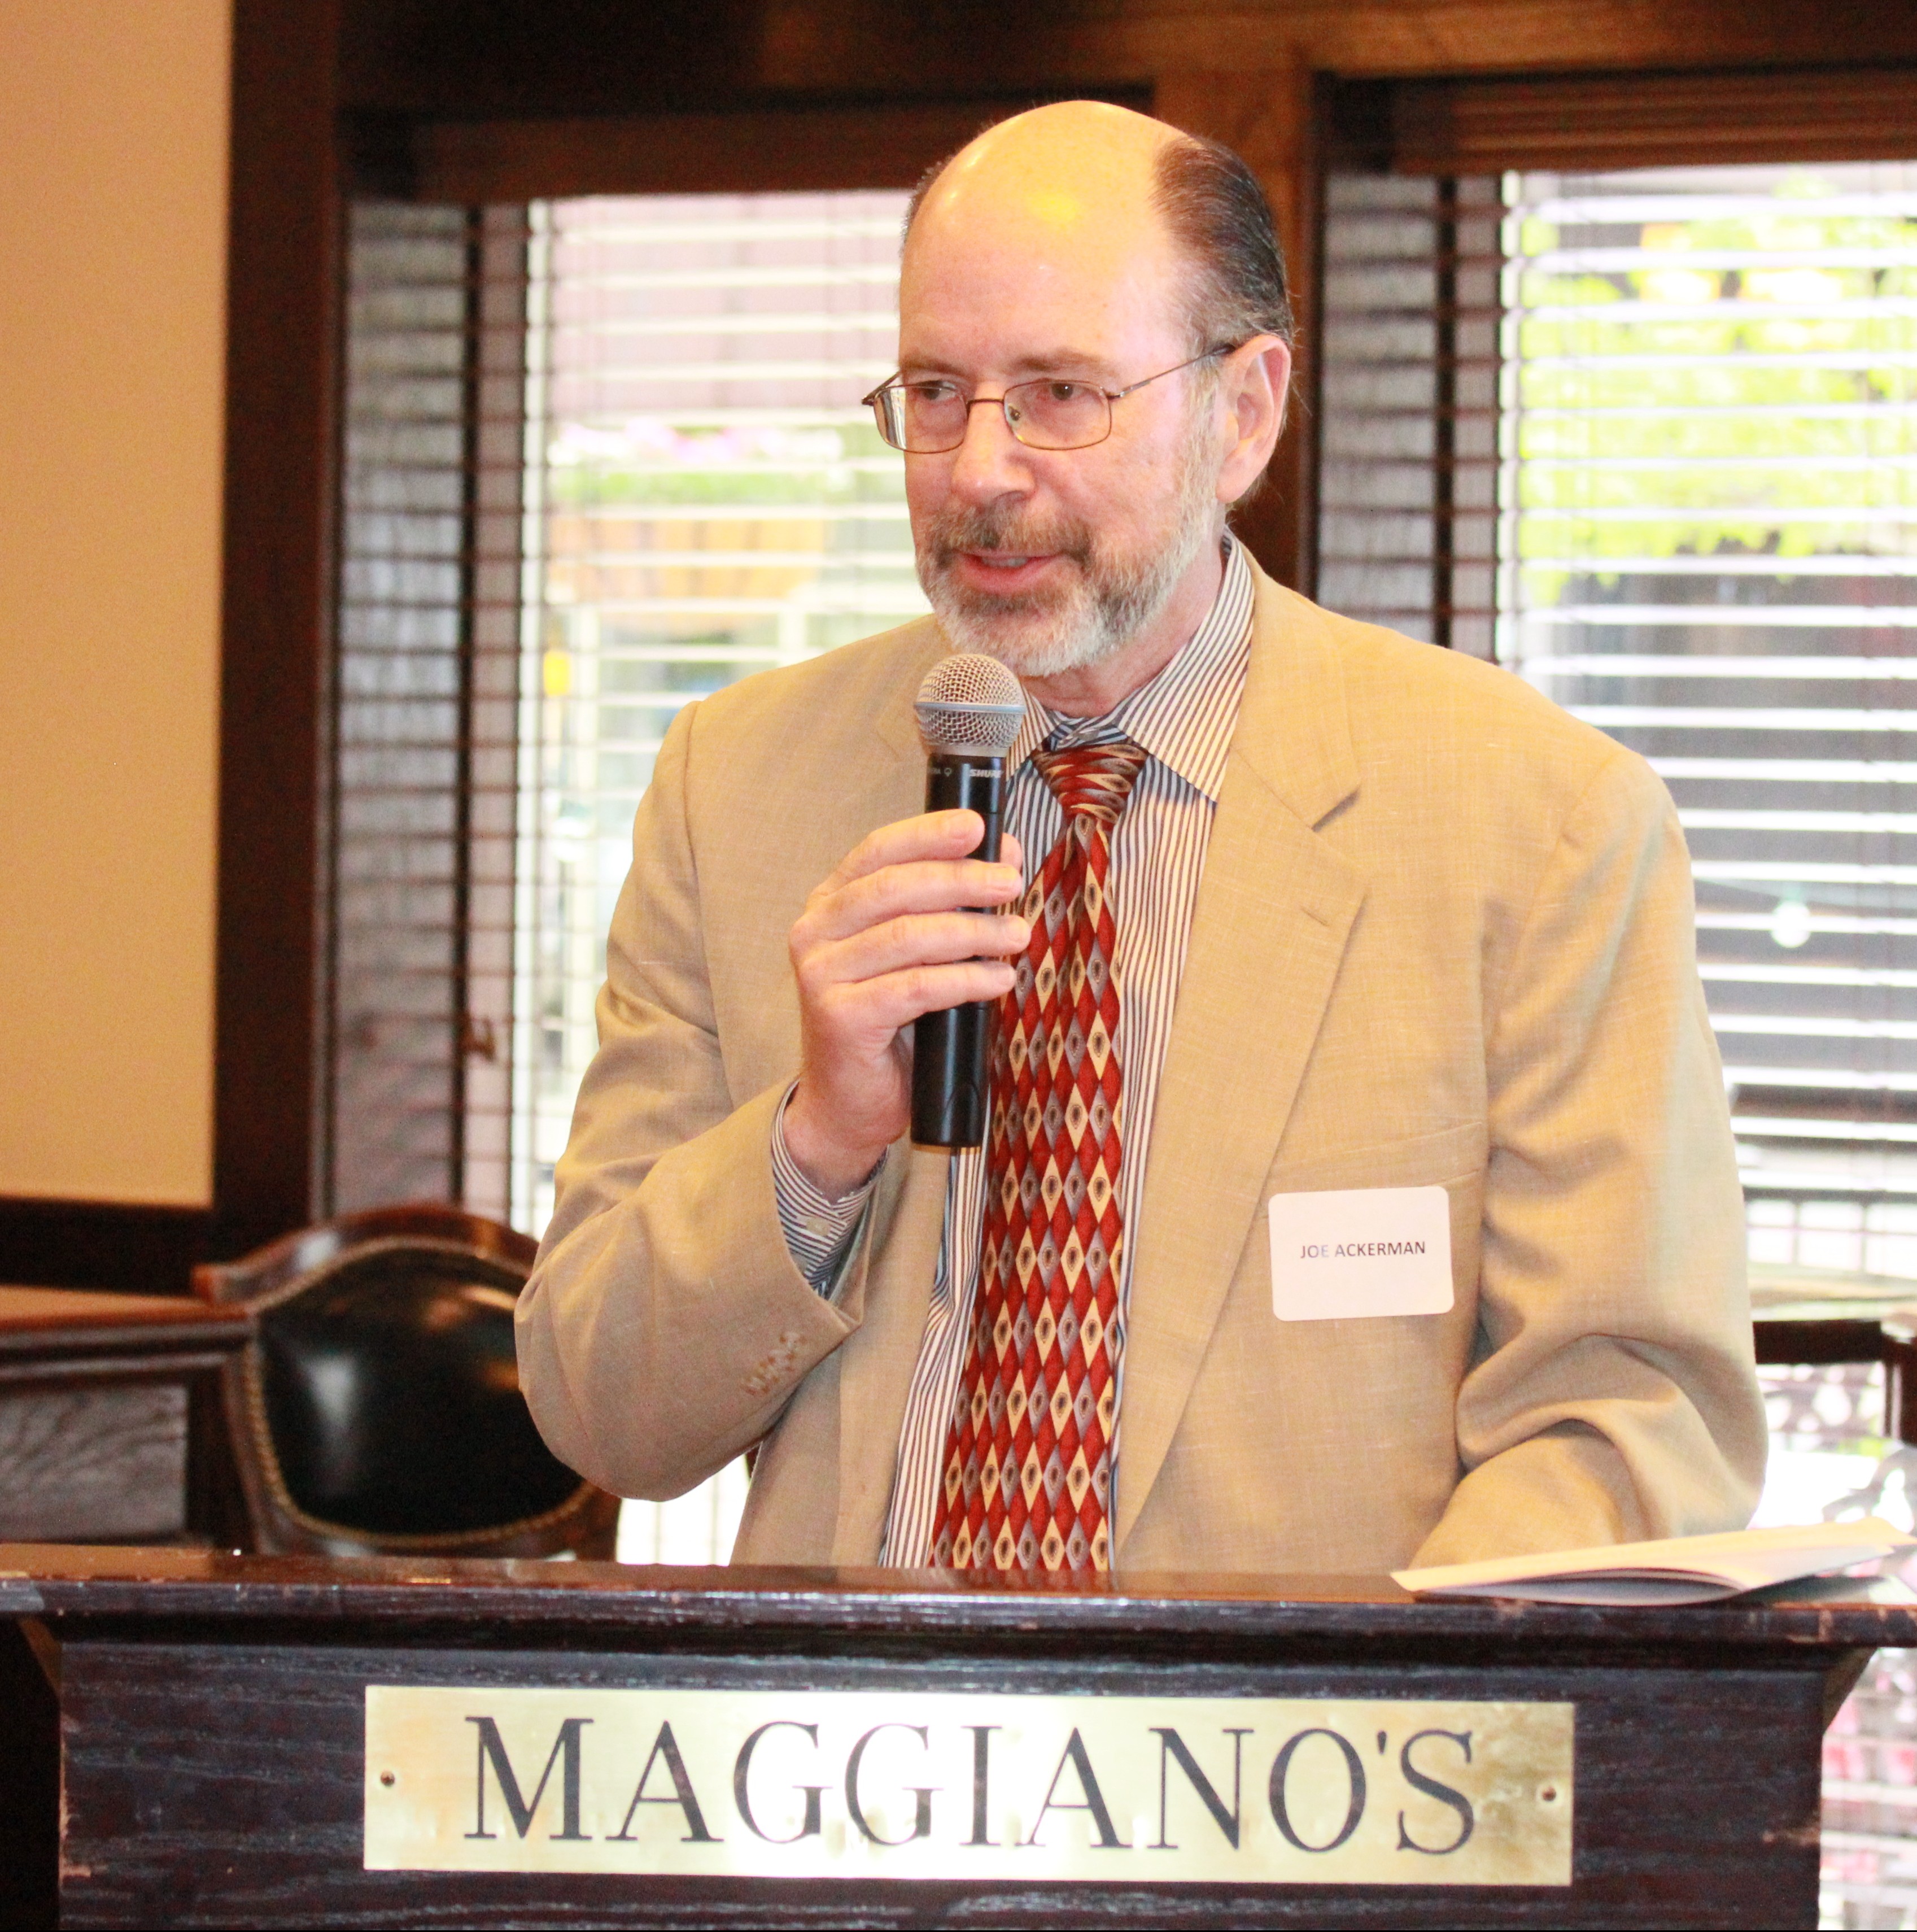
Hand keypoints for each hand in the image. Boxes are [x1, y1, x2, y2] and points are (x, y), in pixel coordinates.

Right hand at [784, 810, 1027, 1196]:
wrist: (849, 1103)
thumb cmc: (890, 1023)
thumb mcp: (920, 953)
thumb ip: (951, 903)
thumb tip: (1003, 853)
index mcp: (831, 903)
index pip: (878, 851)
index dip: (929, 834)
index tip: (979, 826)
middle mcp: (815, 932)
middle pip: (895, 886)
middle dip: (961, 880)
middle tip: (1011, 883)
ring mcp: (821, 975)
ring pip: (908, 935)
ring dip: (973, 931)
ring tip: (1017, 935)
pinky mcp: (839, 1017)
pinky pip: (914, 987)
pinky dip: (964, 979)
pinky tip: (998, 978)